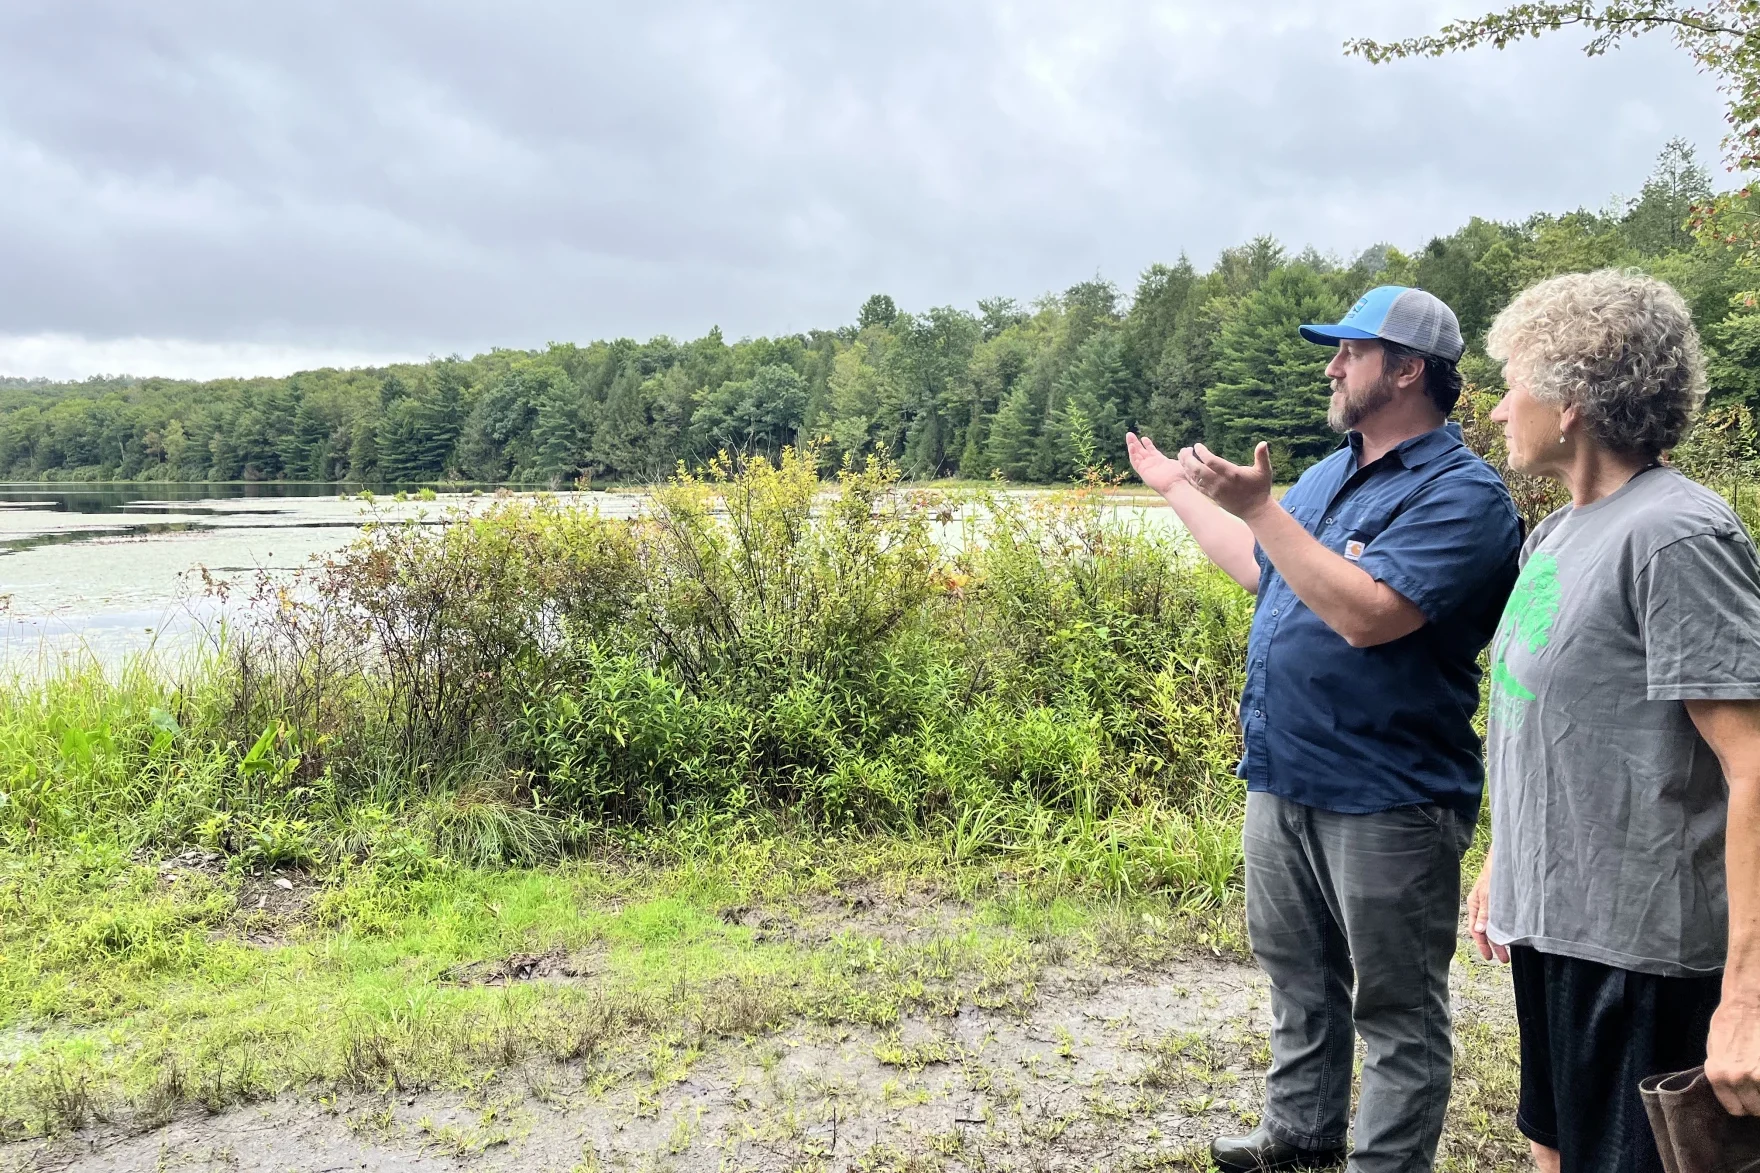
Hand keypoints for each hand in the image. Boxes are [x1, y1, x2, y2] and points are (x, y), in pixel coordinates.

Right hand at [1125, 432, 1186, 495]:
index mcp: (1160, 461)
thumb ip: (1184, 454)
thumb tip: (1189, 448)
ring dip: (1131, 446)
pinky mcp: (1143, 471)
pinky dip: (1132, 454)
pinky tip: (1131, 446)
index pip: (1151, 451)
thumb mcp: (1183, 461)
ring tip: (1128, 436)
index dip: (1147, 444)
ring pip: (1136, 455)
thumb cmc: (1180, 476)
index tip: (1144, 437)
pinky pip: (1135, 462)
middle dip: (1135, 442)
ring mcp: (1146, 468)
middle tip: (1130, 434)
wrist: (1176, 485)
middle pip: (1141, 451)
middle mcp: (1151, 464)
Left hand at [1179, 442, 1274, 520]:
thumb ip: (1262, 456)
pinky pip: (1196, 487)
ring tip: (1182, 456)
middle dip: (1188, 458)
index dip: (1202, 452)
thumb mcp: (1265, 471)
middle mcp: (1220, 483)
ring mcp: (1214, 491)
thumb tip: (1263, 442)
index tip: (1197, 445)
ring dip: (1185, 466)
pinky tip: (1185, 470)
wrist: (1255, 510)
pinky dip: (1188, 478)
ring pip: (1194, 478)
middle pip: (1197, 470)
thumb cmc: (1260, 488)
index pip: (1211, 461)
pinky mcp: (1212, 496)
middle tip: (1185, 449)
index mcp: (1232, 474)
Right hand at [1466, 860, 1506, 962]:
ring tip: (1509, 951)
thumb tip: (1479, 931)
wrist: (1504, 859)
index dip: (1482, 945)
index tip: (1490, 957)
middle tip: (1504, 959)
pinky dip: (1505, 929)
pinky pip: (1501, 919)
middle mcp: (1482, 907)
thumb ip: (1484, 913)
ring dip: (1500, 939)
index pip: (1475, 931)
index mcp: (1474, 906)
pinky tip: (1511, 934)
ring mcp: (1491, 905)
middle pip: (1485, 931)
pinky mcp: (1501, 902)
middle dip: (1494, 946)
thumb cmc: (1493, 874)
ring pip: (1494, 926)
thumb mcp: (1487, 894)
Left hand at [1707, 996, 1759, 1114]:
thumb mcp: (1715, 1050)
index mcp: (1718, 1075)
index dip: (1745, 1104)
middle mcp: (1737, 1079)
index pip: (1735, 1109)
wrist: (1747, 1002)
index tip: (1751, 1097)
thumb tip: (1733, 1091)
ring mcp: (1758, 1075)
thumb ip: (1723, 1074)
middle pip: (1756, 1109)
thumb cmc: (1729, 1022)